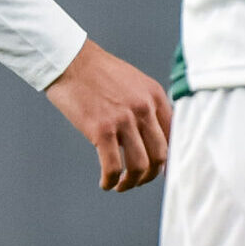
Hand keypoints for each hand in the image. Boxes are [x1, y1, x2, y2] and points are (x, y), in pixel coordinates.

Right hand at [43, 39, 172, 190]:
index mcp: (154, 96)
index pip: (175, 135)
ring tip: (121, 185)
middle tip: (138, 180)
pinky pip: (113, 167)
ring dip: (131, 182)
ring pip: (140, 166)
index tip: (162, 171)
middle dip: (151, 175)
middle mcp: (144, 108)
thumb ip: (146, 106)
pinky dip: (110, 181)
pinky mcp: (101, 130)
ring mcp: (123, 119)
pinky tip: (105, 183)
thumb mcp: (133, 83)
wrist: (69, 60)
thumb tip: (151, 138)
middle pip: (161, 156)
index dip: (170, 159)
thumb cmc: (97, 72)